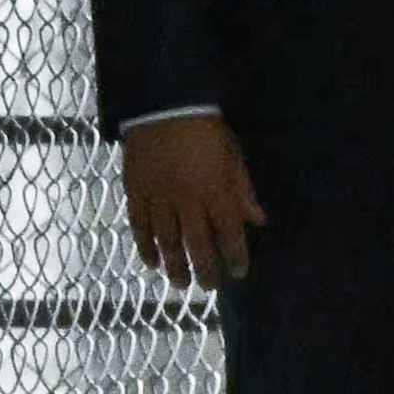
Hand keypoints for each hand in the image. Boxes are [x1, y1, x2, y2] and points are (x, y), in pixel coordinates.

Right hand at [120, 112, 265, 292]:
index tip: (239, 272)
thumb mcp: (233, 156)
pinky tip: (151, 263)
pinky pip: (139, 226)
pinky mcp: (136, 192)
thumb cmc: (206, 131)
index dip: (235, 256)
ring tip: (180, 283)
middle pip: (196, 245)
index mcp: (215, 191)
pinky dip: (145, 247)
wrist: (164, 106)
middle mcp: (187, 201)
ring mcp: (159, 198)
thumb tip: (258, 221)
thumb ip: (243, 191)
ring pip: (167, 241)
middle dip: (205, 270)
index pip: (229, 234)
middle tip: (208, 287)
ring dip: (174, 266)